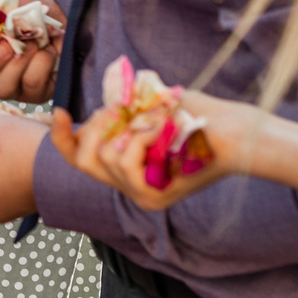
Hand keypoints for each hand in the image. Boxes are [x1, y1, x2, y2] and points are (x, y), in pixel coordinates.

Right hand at [0, 0, 64, 100]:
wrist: (60, 7)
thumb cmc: (23, 2)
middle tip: (6, 44)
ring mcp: (12, 84)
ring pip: (2, 88)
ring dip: (17, 63)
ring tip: (31, 43)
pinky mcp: (35, 91)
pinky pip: (30, 86)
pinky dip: (39, 64)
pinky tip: (46, 51)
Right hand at [47, 88, 259, 210]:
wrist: (238, 134)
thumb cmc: (202, 117)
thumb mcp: (154, 107)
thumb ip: (125, 108)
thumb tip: (104, 101)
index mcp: (130, 167)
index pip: (80, 160)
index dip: (61, 136)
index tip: (59, 110)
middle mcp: (132, 187)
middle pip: (83, 161)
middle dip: (92, 127)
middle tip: (120, 108)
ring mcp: (142, 195)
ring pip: (104, 158)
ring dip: (126, 127)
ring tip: (154, 116)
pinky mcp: (153, 197)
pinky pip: (124, 163)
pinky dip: (139, 138)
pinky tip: (160, 128)